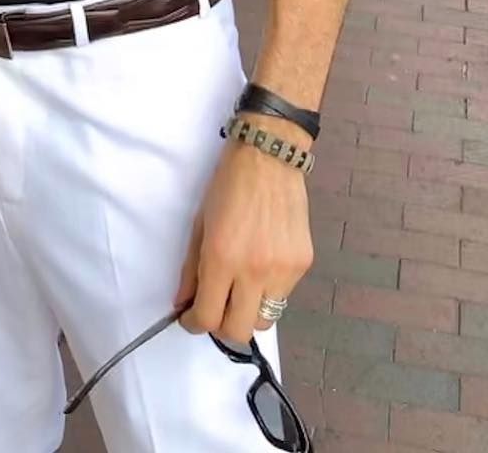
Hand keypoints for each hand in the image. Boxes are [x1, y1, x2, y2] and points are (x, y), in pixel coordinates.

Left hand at [174, 133, 313, 343]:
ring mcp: (284, 270)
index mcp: (222, 258)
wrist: (269, 156)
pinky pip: (283, 296)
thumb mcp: (199, 224)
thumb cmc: (227, 185)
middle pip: (239, 332)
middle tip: (216, 307)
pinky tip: (262, 265)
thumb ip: (191, 269)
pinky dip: (268, 291)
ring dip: (248, 311)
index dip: (194, 324)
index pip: (208, 318)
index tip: (191, 318)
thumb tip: (183, 303)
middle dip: (222, 326)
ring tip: (241, 287)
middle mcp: (255, 271)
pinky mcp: (304, 265)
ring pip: (265, 320)